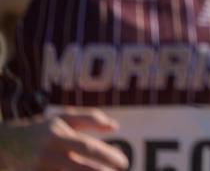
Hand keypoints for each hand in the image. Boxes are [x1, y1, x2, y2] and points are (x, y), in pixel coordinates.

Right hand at [0, 108, 128, 170]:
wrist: (4, 144)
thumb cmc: (41, 130)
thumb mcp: (63, 118)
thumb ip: (90, 118)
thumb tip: (115, 127)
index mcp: (57, 135)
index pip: (87, 147)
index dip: (108, 155)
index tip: (123, 163)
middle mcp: (47, 154)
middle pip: (79, 168)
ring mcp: (39, 169)